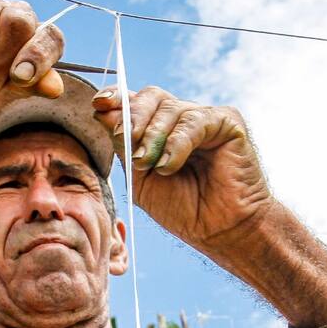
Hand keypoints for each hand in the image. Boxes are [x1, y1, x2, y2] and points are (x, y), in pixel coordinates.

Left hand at [91, 86, 274, 254]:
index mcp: (161, 129)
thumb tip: (102, 110)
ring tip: (150, 166)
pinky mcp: (227, 122)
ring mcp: (205, 118)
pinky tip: (170, 166)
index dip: (116, 97)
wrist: (218, 230)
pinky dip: (176, 143)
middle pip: (151, 97)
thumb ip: (123, 145)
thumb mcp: (140, 178)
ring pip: (169, 107)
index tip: (99, 104)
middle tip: (128, 144)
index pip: (136, 101)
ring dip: (153, 137)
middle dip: (133, 118)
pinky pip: (194, 121)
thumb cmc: (183, 209)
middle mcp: (182, 119)